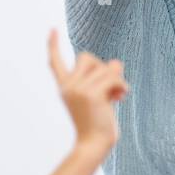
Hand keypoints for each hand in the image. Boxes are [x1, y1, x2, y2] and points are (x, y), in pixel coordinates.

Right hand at [47, 30, 128, 155]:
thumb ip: (105, 78)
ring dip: (115, 80)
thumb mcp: (101, 97)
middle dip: (102, 68)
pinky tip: (121, 98)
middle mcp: (68, 86)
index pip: (55, 62)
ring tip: (117, 96)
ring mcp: (78, 90)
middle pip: (87, 57)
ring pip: (103, 68)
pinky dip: (121, 87)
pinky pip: (113, 78)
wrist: (93, 145)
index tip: (53, 29)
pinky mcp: (91, 94)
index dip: (54, 45)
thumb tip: (116, 62)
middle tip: (110, 88)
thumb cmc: (98, 125)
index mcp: (65, 87)